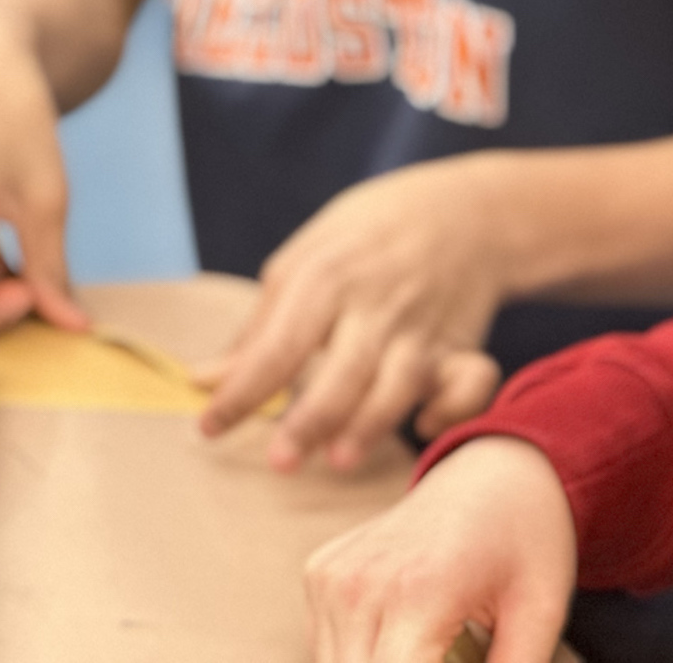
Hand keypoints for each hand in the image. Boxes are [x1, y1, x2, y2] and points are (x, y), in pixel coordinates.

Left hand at [197, 155, 510, 471]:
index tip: (209, 429)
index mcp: (326, 277)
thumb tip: (201, 380)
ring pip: (401, 381)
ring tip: (339, 460)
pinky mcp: (463, 344)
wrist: (464, 209)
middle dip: (313, 417)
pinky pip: (470, 380)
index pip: (278, 344)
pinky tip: (425, 427)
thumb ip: (259, 326)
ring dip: (372, 423)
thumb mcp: (307, 258)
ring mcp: (422, 326)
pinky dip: (454, 408)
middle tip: (280, 464)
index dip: (243, 392)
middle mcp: (375, 304)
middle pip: (344, 367)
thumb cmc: (366, 237)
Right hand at [306, 437, 575, 662]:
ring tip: (442, 647)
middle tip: (456, 659)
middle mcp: (358, 581)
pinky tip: (411, 644)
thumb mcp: (540, 616)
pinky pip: (328, 651)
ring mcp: (331, 574)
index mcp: (417, 590)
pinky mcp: (320, 571)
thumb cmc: (528, 542)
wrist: (496, 470)